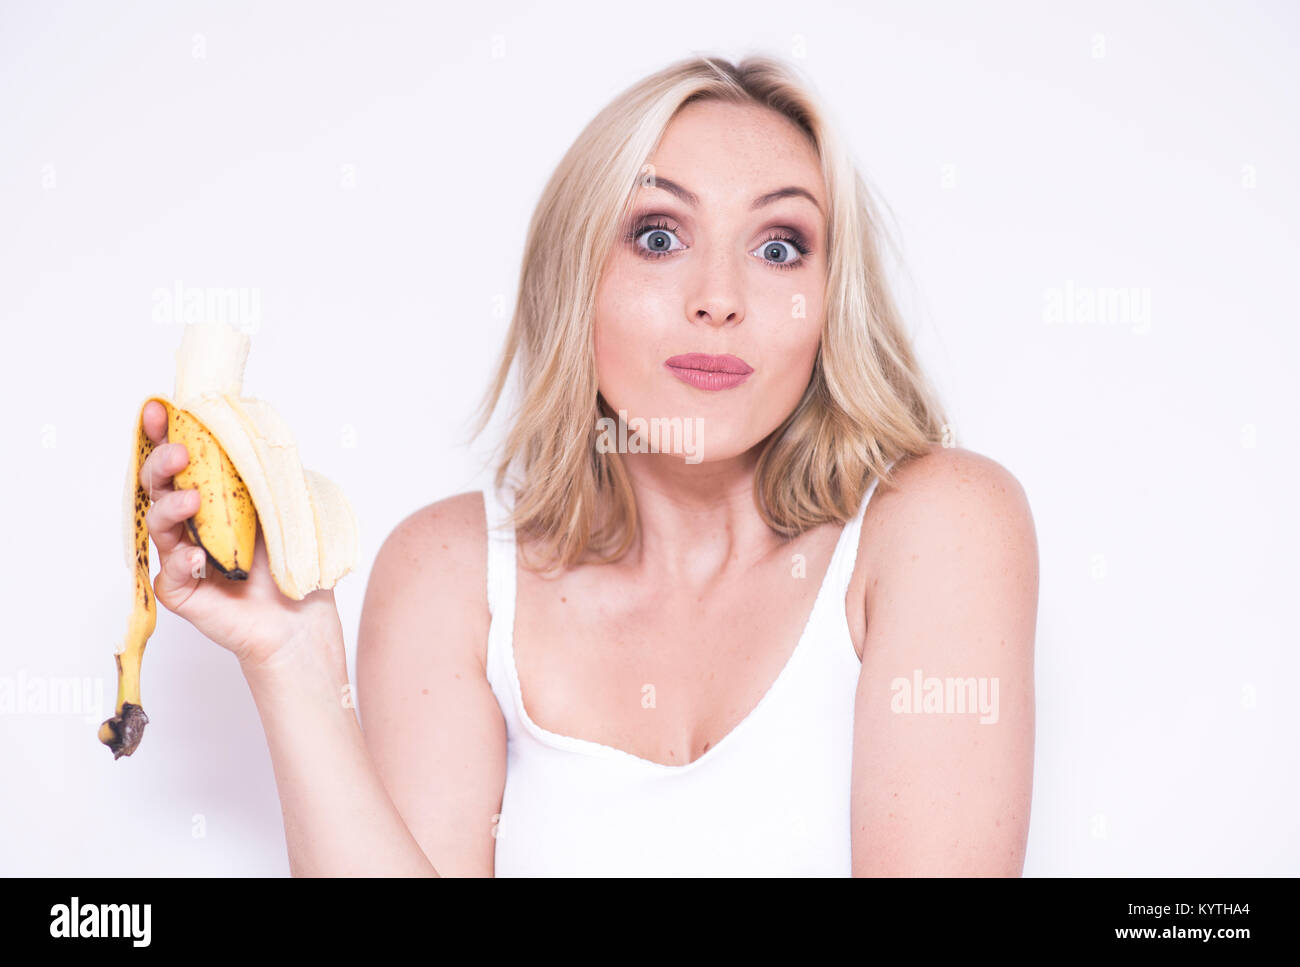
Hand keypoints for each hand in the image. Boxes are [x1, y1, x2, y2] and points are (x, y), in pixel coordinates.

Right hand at [139, 399, 341, 669]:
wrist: (303, 614)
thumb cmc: (294, 560)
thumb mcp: (284, 502)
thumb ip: (262, 470)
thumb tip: (246, 428)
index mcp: (213, 495)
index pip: (182, 460)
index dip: (164, 433)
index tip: (158, 409)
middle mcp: (192, 522)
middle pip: (158, 485)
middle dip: (161, 463)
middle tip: (179, 453)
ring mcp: (182, 554)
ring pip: (157, 522)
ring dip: (170, 506)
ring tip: (192, 501)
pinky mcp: (180, 589)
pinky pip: (169, 568)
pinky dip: (183, 558)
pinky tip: (201, 556)